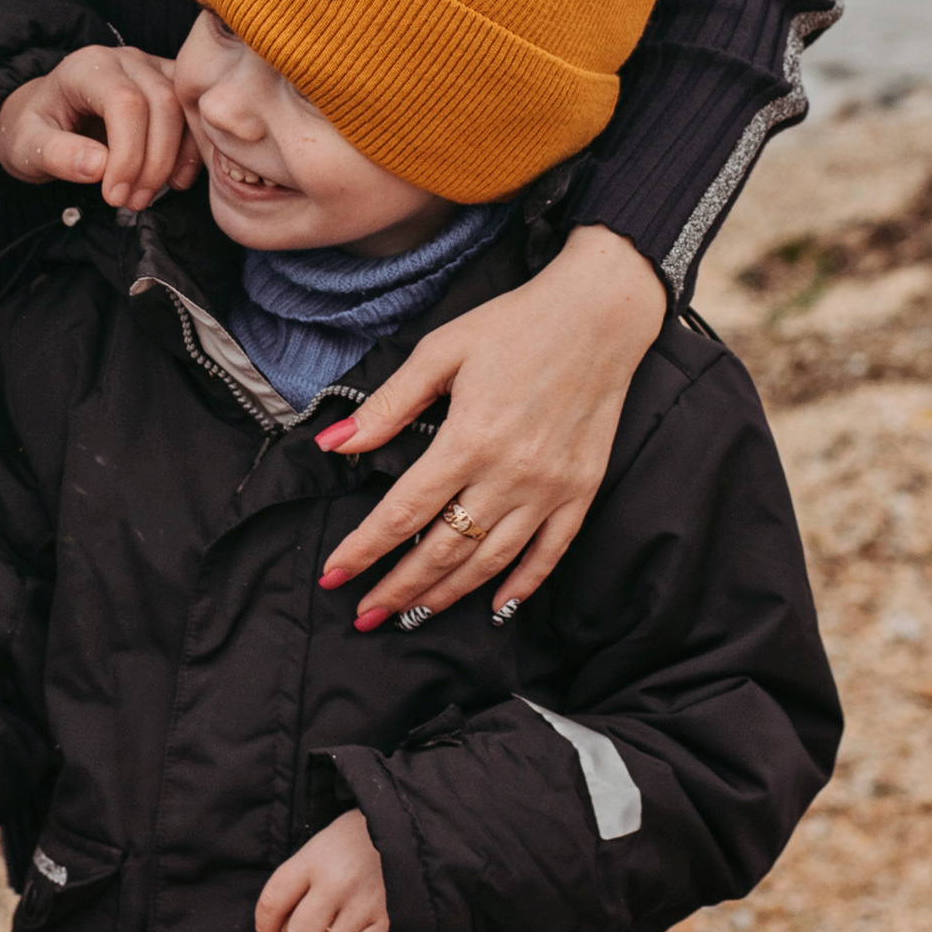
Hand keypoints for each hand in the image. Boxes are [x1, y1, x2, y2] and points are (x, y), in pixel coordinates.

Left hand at [0, 45, 199, 209]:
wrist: (47, 116)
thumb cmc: (36, 129)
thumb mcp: (27, 145)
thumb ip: (57, 154)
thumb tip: (99, 167)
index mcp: (88, 67)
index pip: (125, 102)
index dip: (129, 154)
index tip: (115, 194)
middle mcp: (126, 60)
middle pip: (162, 103)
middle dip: (154, 162)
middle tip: (132, 202)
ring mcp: (152, 69)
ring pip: (184, 108)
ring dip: (174, 159)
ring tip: (146, 196)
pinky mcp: (170, 86)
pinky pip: (193, 115)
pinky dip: (190, 151)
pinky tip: (173, 180)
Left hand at [255, 811, 390, 931]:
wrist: (408, 828)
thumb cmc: (358, 839)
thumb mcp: (322, 844)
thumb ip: (301, 879)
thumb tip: (283, 927)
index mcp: (314, 859)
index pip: (272, 901)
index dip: (265, 928)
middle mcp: (335, 882)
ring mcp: (363, 903)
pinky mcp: (389, 922)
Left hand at [314, 226, 664, 631]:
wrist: (599, 315)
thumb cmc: (514, 325)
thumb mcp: (440, 351)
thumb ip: (387, 404)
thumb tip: (332, 443)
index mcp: (469, 439)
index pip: (403, 512)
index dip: (365, 550)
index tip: (333, 576)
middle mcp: (510, 474)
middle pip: (443, 550)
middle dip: (398, 589)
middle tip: (365, 614)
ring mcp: (550, 489)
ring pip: (490, 562)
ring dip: (447, 596)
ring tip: (412, 616)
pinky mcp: (581, 491)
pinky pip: (549, 554)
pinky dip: (521, 586)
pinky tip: (496, 607)